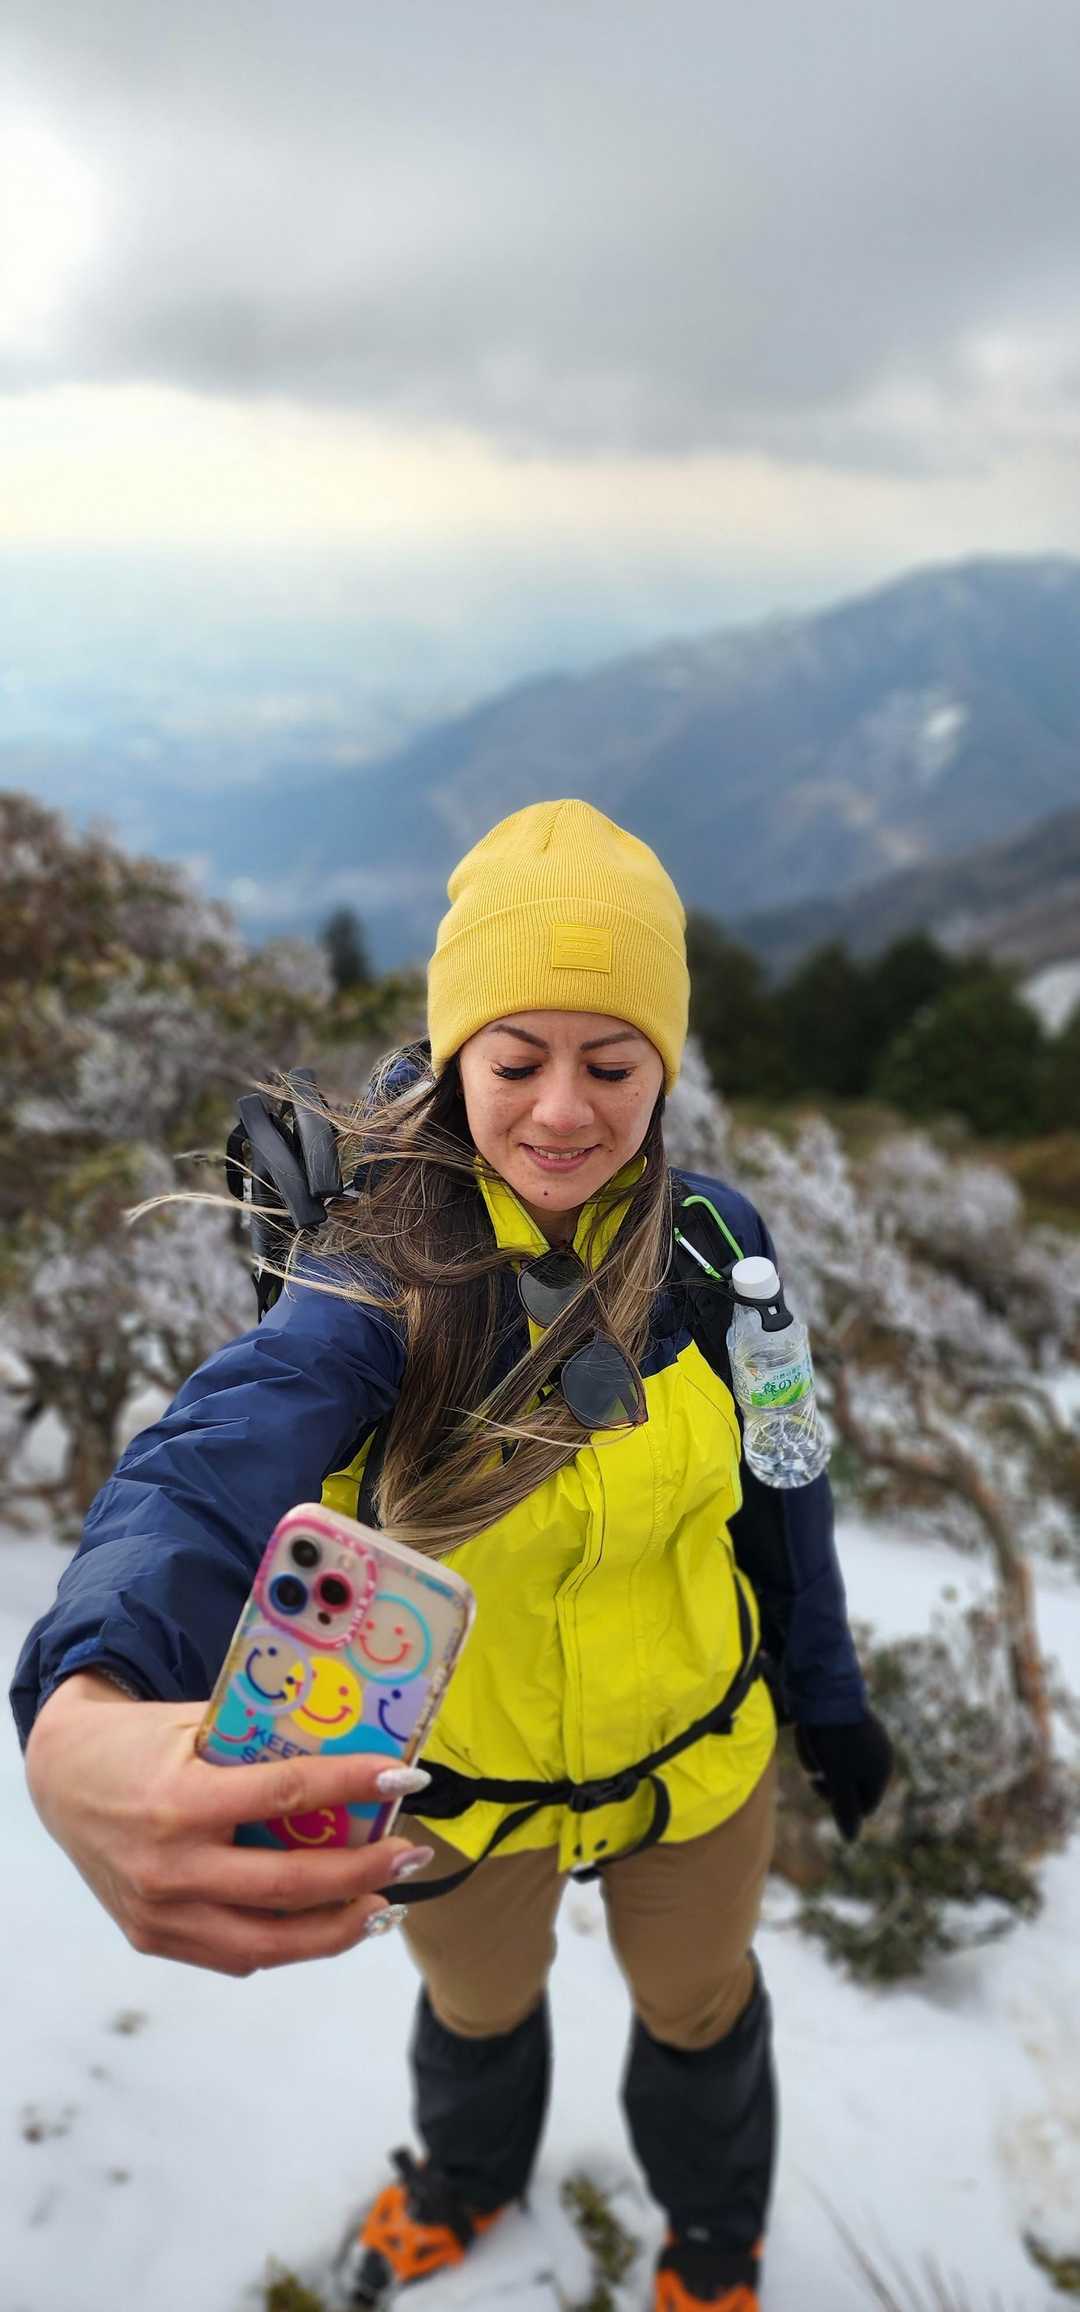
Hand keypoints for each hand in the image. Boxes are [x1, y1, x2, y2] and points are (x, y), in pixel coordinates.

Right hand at [25, 1672, 425, 1975]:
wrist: (61, 1779)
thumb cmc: (139, 1742)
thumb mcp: (196, 1724)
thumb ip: (262, 1741)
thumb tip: (350, 1744)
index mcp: (181, 1802)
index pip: (288, 1794)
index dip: (354, 1786)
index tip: (406, 1779)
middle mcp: (170, 1867)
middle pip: (289, 1885)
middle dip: (363, 1874)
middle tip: (411, 1855)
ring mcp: (160, 1913)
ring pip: (270, 1941)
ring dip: (339, 1927)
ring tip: (384, 1905)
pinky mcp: (154, 1938)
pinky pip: (237, 1953)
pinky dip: (289, 1940)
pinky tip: (327, 1921)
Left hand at [794, 1712, 893, 1842]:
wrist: (824, 1688)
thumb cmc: (832, 1737)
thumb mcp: (837, 1777)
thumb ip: (845, 1808)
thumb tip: (851, 1840)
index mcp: (881, 1770)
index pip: (862, 1807)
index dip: (838, 1801)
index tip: (819, 1781)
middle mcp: (881, 1755)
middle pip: (849, 1785)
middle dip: (827, 1777)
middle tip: (813, 1760)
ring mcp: (869, 1739)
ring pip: (838, 1765)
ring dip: (819, 1758)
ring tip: (810, 1738)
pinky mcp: (853, 1724)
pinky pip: (835, 1746)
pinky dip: (820, 1743)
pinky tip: (810, 1729)